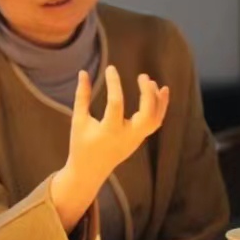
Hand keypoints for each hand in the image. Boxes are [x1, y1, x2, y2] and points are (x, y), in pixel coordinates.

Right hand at [66, 65, 169, 181]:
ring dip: (158, 100)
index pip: (116, 103)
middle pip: (147, 115)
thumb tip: (83, 72)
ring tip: (152, 82)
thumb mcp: (79, 120)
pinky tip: (160, 91)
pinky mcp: (139, 140)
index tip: (111, 68)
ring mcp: (136, 140)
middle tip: (142, 76)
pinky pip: (155, 123)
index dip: (114, 83)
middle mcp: (127, 136)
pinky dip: (160, 107)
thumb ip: (82, 96)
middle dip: (148, 94)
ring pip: (155, 120)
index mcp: (109, 131)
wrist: (90, 171)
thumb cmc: (81, 144)